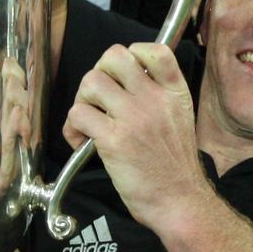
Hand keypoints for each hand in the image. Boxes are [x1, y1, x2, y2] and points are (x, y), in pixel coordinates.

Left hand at [63, 43, 210, 229]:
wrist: (180, 202)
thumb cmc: (174, 165)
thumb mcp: (179, 118)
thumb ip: (159, 95)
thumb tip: (126, 79)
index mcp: (173, 92)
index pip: (154, 49)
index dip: (132, 54)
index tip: (124, 75)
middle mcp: (155, 99)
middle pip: (113, 57)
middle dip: (99, 73)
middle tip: (99, 97)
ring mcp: (134, 117)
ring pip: (91, 81)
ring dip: (82, 100)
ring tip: (89, 119)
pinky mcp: (114, 140)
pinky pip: (78, 114)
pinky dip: (72, 127)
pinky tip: (82, 141)